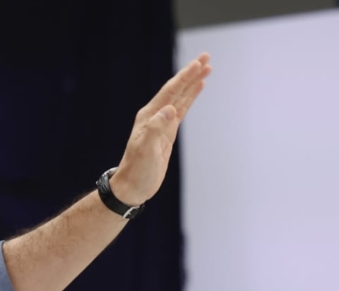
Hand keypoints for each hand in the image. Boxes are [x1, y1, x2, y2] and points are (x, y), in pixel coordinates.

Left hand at [109, 53, 211, 205]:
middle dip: (190, 73)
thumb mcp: (146, 151)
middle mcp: (154, 116)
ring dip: (192, 82)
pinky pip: (181, 109)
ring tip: (206, 67)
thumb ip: (156, 129)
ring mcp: (161, 123)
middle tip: (206, 56)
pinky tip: (197, 89)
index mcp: (149, 117)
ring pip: (180, 97)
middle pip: (176, 89)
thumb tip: (170, 110)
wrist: (132, 187)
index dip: (184, 77)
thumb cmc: (137, 170)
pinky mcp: (167, 132)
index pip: (170, 92)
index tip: (198, 63)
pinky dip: (190, 97)